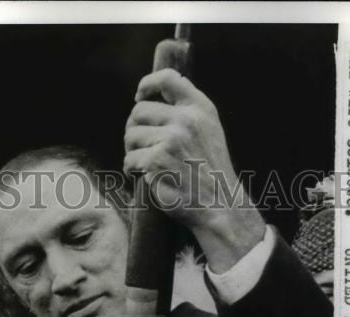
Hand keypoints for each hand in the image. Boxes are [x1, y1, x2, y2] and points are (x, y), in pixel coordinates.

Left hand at [124, 69, 265, 271]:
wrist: (219, 203)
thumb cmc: (209, 169)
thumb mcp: (207, 129)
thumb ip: (186, 110)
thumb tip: (149, 99)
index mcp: (199, 108)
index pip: (167, 79)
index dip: (147, 85)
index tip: (139, 97)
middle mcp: (185, 120)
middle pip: (139, 112)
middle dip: (134, 128)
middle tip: (138, 144)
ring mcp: (171, 140)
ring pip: (131, 136)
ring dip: (132, 150)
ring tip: (143, 162)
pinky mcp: (157, 162)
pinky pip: (130, 160)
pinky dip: (131, 169)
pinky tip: (142, 176)